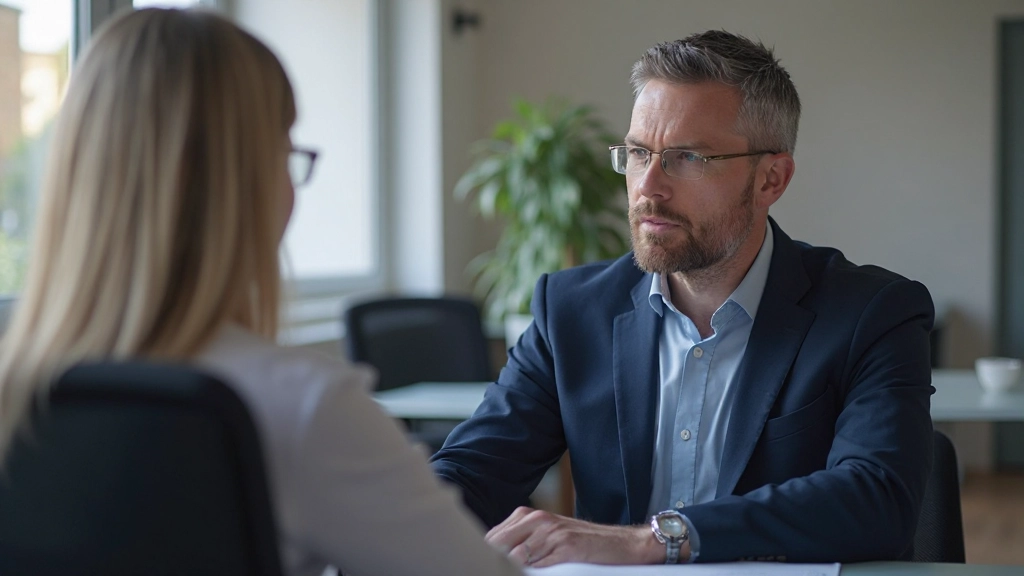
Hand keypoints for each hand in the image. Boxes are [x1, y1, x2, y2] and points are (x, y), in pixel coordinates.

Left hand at [485, 506, 664, 566]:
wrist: (623, 543)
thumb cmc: (584, 544)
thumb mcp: (549, 536)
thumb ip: (522, 543)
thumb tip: (494, 557)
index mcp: (528, 516)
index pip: (492, 537)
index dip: (484, 555)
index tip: (477, 565)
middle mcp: (538, 520)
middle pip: (498, 545)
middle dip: (493, 561)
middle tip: (488, 569)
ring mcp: (552, 532)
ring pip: (516, 557)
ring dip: (512, 568)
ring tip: (510, 572)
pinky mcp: (566, 547)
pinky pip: (539, 565)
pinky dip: (533, 572)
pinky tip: (534, 574)